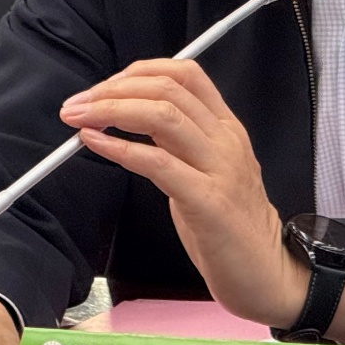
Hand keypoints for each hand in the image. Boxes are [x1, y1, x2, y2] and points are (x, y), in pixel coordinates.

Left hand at [59, 58, 344, 341]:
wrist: (267, 273)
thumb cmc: (229, 224)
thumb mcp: (207, 169)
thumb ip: (178, 141)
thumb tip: (128, 116)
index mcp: (226, 127)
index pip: (186, 74)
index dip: (139, 71)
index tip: (103, 87)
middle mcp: (226, 140)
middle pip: (168, 90)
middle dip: (114, 89)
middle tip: (77, 104)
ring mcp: (220, 169)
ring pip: (164, 116)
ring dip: (112, 110)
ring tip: (78, 118)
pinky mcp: (209, 203)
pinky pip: (159, 163)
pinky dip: (120, 148)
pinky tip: (95, 143)